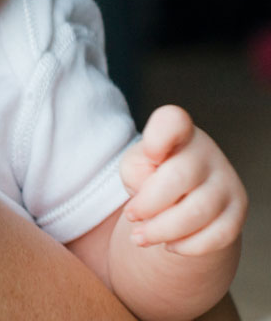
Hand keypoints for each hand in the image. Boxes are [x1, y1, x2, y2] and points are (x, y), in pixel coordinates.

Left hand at [120, 105, 246, 255]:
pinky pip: (216, 236)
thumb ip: (136, 170)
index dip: (161, 134)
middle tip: (131, 217)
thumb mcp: (135, 164)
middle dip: (148, 205)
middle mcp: (206, 153)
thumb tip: (149, 191)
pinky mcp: (238, 211)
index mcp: (177, 133)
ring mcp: (227, 182)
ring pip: (197, 213)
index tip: (150, 152)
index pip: (173, 121)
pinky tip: (169, 245)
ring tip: (140, 237)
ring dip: (162, 231)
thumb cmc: (153, 172)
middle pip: (179, 178)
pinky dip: (188, 246)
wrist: (183, 194)